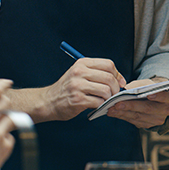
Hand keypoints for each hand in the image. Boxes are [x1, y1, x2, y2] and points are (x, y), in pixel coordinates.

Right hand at [11, 58, 125, 122]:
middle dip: (116, 89)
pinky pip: (99, 102)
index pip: (108, 64)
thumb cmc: (67, 89)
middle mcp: (79, 72)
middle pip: (109, 78)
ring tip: (103, 100)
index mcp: (82, 63)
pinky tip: (96, 105)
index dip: (118, 75)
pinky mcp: (77, 99)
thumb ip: (97, 73)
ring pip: (106, 91)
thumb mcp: (80, 74)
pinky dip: (101, 106)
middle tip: (114, 95)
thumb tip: (120, 80)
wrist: (48, 101)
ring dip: (108, 98)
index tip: (120, 83)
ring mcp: (77, 86)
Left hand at [106, 78, 168, 129]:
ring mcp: (157, 119)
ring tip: (111, 109)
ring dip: (123, 113)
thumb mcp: (146, 83)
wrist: (153, 98)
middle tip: (117, 104)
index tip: (148, 94)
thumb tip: (123, 91)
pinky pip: (134, 121)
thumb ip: (138, 86)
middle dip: (131, 106)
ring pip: (139, 116)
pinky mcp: (148, 125)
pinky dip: (123, 116)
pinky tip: (114, 113)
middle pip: (148, 108)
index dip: (158, 96)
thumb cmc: (149, 88)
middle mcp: (166, 109)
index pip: (166, 96)